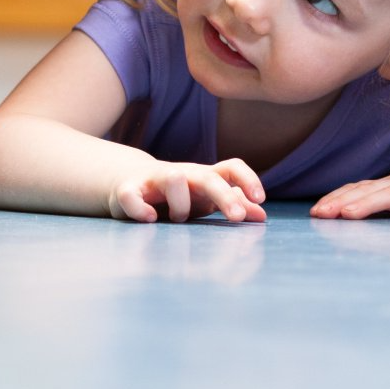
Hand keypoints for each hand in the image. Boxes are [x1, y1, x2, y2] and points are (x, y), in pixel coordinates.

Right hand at [108, 158, 266, 223]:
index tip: (261, 198)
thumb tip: (262, 215)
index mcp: (203, 177)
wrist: (127, 182)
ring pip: (174, 179)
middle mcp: (182, 175)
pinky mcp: (127, 190)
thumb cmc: (176, 196)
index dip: (248, 179)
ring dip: (181, 206)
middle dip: (225, 197)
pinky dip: (141, 210)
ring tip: (179, 220)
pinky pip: (132, 196)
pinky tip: (151, 219)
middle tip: (237, 217)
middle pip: (208, 177)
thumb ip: (233, 204)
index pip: (230, 168)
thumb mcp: (204, 199)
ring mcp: (154, 181)